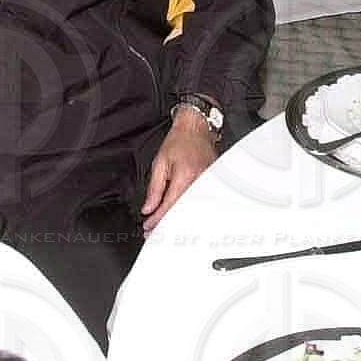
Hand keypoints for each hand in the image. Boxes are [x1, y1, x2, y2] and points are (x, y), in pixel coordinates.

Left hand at [141, 107, 216, 231]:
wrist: (196, 127)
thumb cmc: (180, 140)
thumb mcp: (160, 162)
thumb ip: (154, 188)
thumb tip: (148, 207)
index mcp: (185, 176)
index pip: (169, 206)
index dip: (157, 219)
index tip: (148, 226)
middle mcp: (199, 182)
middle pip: (182, 212)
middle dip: (167, 224)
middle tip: (155, 232)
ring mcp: (208, 184)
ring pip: (191, 209)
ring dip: (178, 219)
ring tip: (165, 226)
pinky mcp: (212, 184)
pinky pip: (199, 202)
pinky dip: (188, 210)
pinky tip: (180, 215)